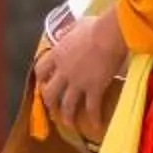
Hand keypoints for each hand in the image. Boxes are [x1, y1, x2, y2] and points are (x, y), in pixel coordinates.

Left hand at [33, 8, 127, 130]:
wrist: (110, 34)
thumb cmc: (96, 26)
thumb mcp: (77, 25)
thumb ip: (67, 32)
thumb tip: (62, 35)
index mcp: (58, 54)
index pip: (41, 69)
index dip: (41, 78)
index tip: (44, 82)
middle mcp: (64, 71)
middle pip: (50, 92)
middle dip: (50, 102)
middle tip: (54, 107)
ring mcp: (78, 82)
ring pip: (67, 105)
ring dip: (67, 116)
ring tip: (69, 124)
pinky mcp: (94, 89)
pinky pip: (92, 108)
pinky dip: (94, 119)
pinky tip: (96, 126)